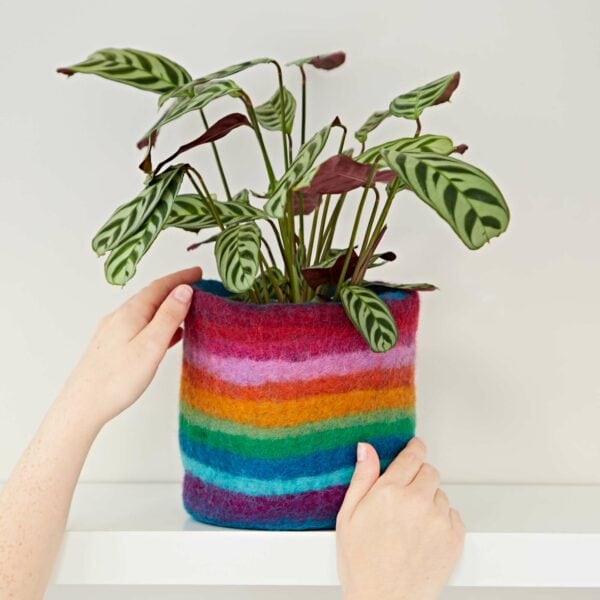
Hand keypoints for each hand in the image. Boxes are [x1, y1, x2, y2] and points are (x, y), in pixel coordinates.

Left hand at [57, 267, 200, 428]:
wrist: (83, 406)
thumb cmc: (117, 379)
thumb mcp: (151, 345)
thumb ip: (169, 316)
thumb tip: (184, 289)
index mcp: (131, 313)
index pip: (160, 286)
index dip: (181, 277)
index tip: (199, 272)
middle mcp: (120, 317)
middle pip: (151, 296)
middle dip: (175, 289)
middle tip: (198, 287)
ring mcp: (114, 331)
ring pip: (146, 312)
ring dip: (168, 308)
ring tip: (188, 310)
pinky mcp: (113, 346)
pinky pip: (141, 326)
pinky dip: (158, 324)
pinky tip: (168, 336)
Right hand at [336, 438, 464, 599]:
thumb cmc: (362, 564)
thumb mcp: (348, 516)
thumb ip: (361, 477)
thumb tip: (366, 449)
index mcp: (390, 491)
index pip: (412, 455)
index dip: (414, 448)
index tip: (415, 448)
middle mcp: (418, 501)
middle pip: (430, 471)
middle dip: (419, 477)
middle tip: (405, 495)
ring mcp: (438, 520)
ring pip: (441, 493)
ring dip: (430, 500)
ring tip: (411, 522)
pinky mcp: (454, 539)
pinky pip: (454, 515)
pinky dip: (442, 520)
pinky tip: (424, 534)